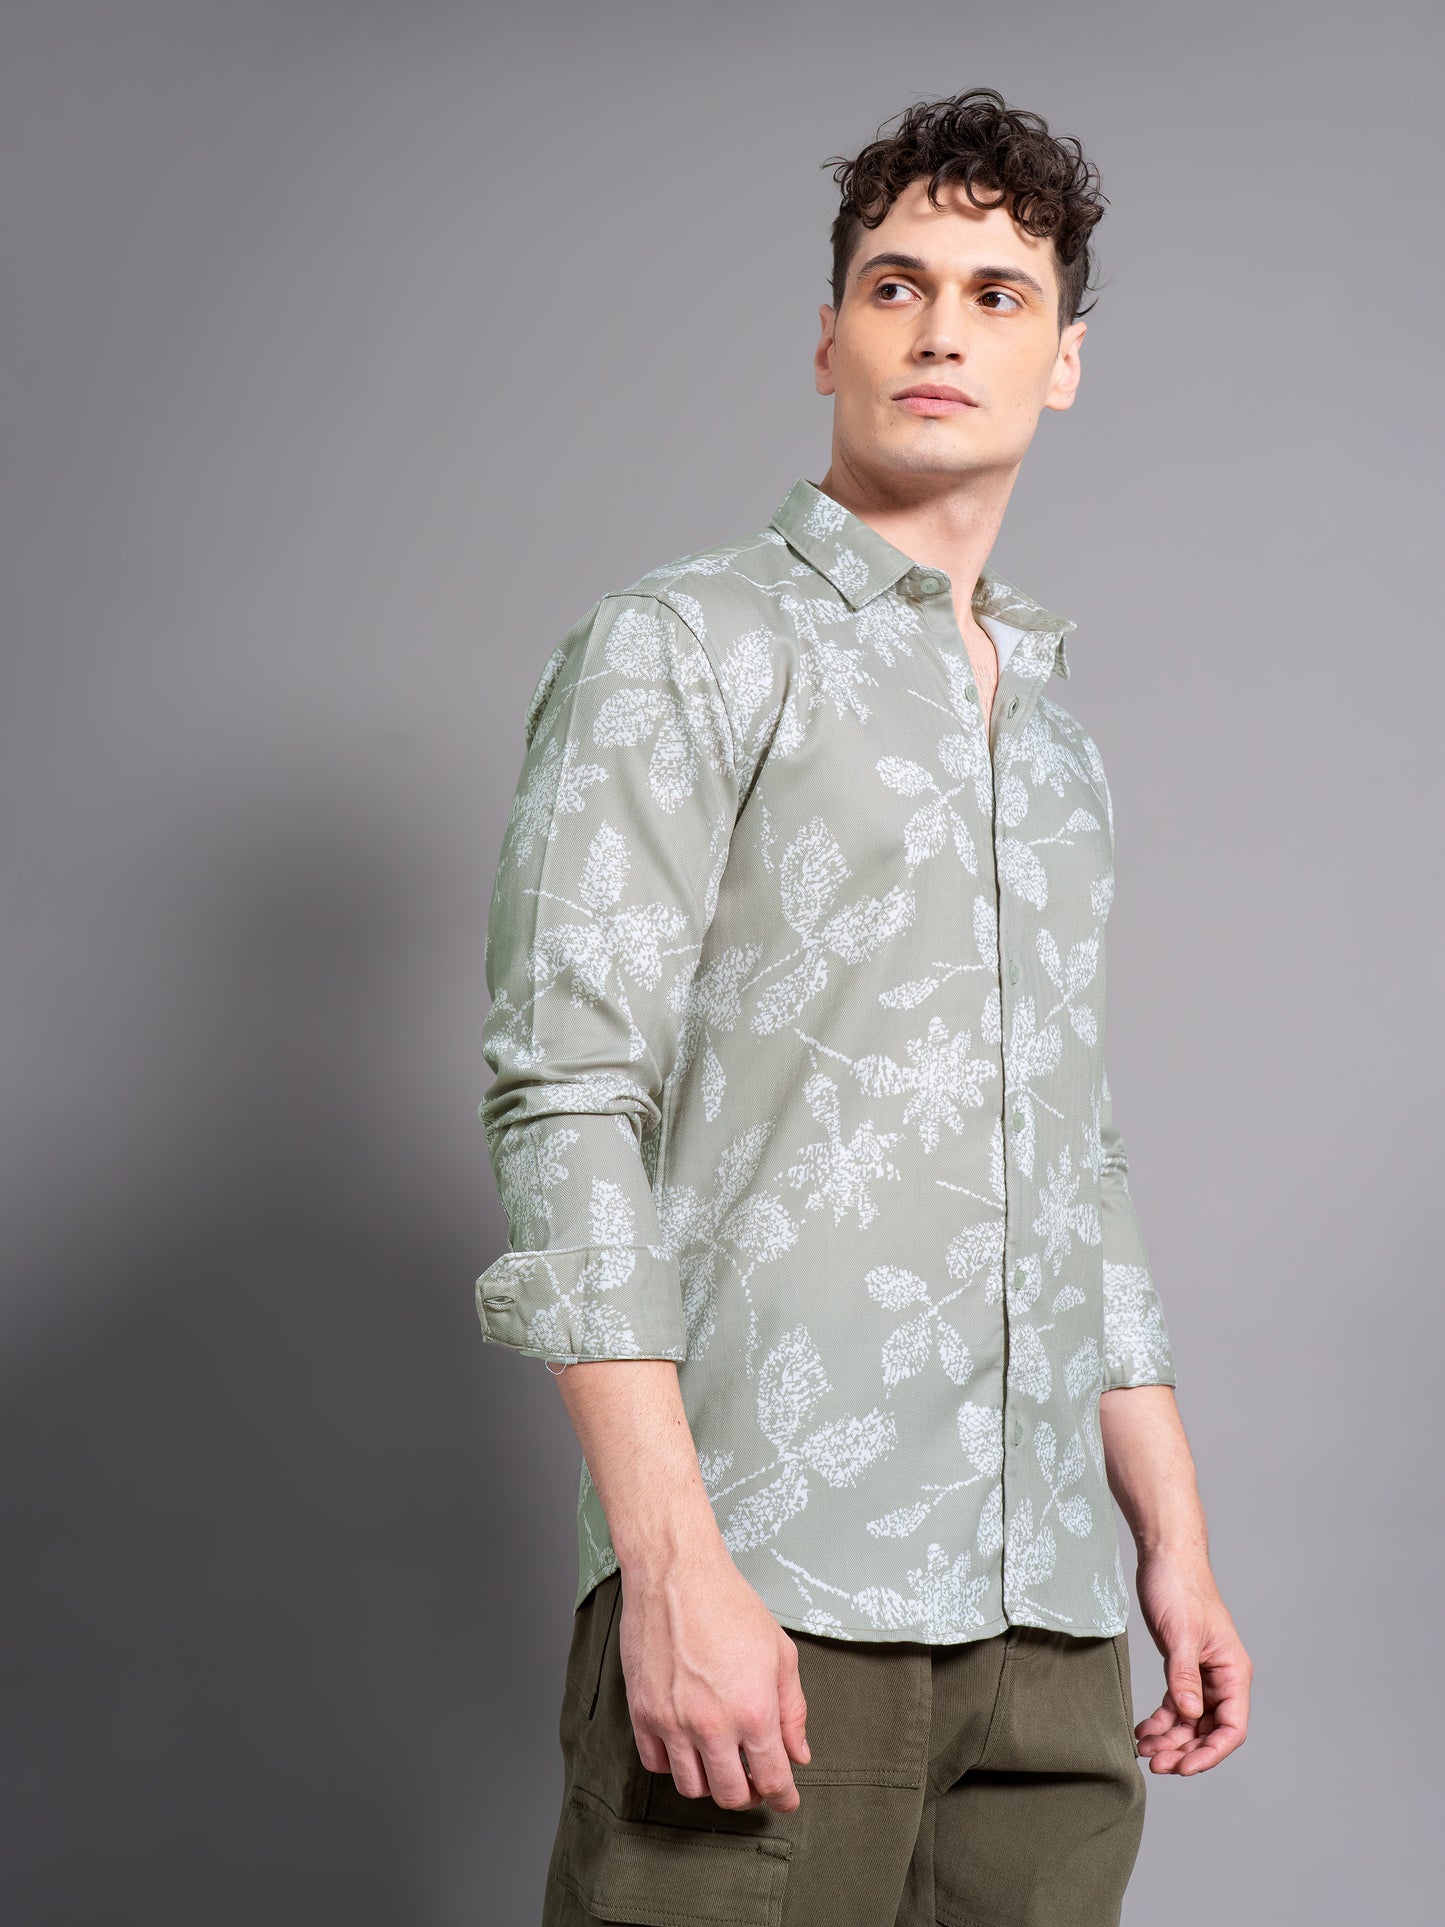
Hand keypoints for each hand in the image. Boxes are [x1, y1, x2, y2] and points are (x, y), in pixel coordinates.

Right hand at [617, 1548, 810, 1812]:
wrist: (676, 1574)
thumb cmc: (730, 1605)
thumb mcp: (780, 1652)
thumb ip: (793, 1710)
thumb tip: (799, 1753)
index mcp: (754, 1711)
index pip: (773, 1779)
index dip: (784, 1798)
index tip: (786, 1800)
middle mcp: (712, 1725)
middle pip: (731, 1795)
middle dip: (749, 1795)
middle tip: (754, 1781)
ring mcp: (673, 1722)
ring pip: (692, 1788)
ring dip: (711, 1783)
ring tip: (720, 1762)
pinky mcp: (642, 1713)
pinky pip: (656, 1764)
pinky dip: (674, 1764)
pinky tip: (687, 1746)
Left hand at [1133, 1549, 1251, 1774]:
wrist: (1165, 1555)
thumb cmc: (1179, 1587)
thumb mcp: (1180, 1633)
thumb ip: (1184, 1676)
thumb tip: (1189, 1715)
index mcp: (1233, 1672)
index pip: (1231, 1727)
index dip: (1210, 1753)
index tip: (1183, 1767)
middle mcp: (1222, 1678)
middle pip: (1209, 1730)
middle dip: (1184, 1750)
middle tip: (1155, 1764)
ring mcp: (1202, 1674)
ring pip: (1190, 1721)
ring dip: (1170, 1739)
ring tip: (1143, 1750)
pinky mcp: (1181, 1667)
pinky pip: (1175, 1704)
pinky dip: (1160, 1721)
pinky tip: (1143, 1731)